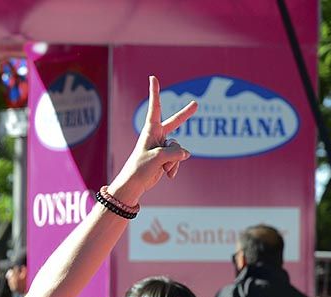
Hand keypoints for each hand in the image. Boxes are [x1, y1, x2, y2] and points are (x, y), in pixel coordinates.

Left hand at [107, 76, 197, 206]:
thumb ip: (174, 152)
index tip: (153, 77)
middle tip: (196, 103)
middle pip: (174, 123)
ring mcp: (162, 147)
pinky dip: (174, 167)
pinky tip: (168, 175)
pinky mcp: (166, 158)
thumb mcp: (158, 158)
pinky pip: (178, 159)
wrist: (134, 185)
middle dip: (185, 114)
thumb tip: (186, 153)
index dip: (155, 92)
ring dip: (174, 160)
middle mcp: (157, 136)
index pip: (155, 108)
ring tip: (163, 167)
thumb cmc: (140, 168)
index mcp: (150, 131)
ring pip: (179, 149)